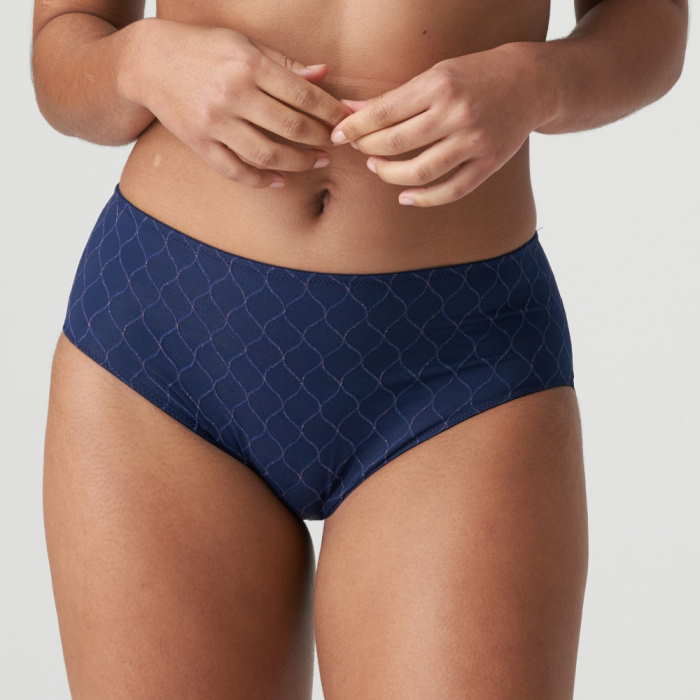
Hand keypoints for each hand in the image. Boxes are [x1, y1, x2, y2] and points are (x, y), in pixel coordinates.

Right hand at [120, 19, 353, 187]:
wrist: (148, 62)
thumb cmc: (203, 48)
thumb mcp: (244, 43)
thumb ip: (284, 63)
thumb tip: (323, 75)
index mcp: (248, 65)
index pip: (302, 94)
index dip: (329, 111)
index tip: (345, 120)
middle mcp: (232, 95)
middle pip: (290, 127)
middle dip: (319, 139)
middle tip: (334, 143)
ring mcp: (215, 123)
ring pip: (268, 154)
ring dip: (299, 163)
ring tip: (316, 161)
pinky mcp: (200, 144)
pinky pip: (237, 171)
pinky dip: (262, 181)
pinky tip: (281, 180)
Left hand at [330, 43, 549, 206]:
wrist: (531, 83)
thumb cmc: (475, 76)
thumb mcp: (436, 75)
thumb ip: (396, 97)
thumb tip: (352, 112)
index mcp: (439, 86)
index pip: (384, 113)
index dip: (355, 127)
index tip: (337, 135)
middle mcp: (457, 114)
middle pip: (397, 143)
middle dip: (368, 149)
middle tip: (358, 150)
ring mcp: (474, 142)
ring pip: (420, 172)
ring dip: (390, 175)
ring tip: (377, 169)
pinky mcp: (488, 164)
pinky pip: (450, 190)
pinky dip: (424, 198)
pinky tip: (405, 196)